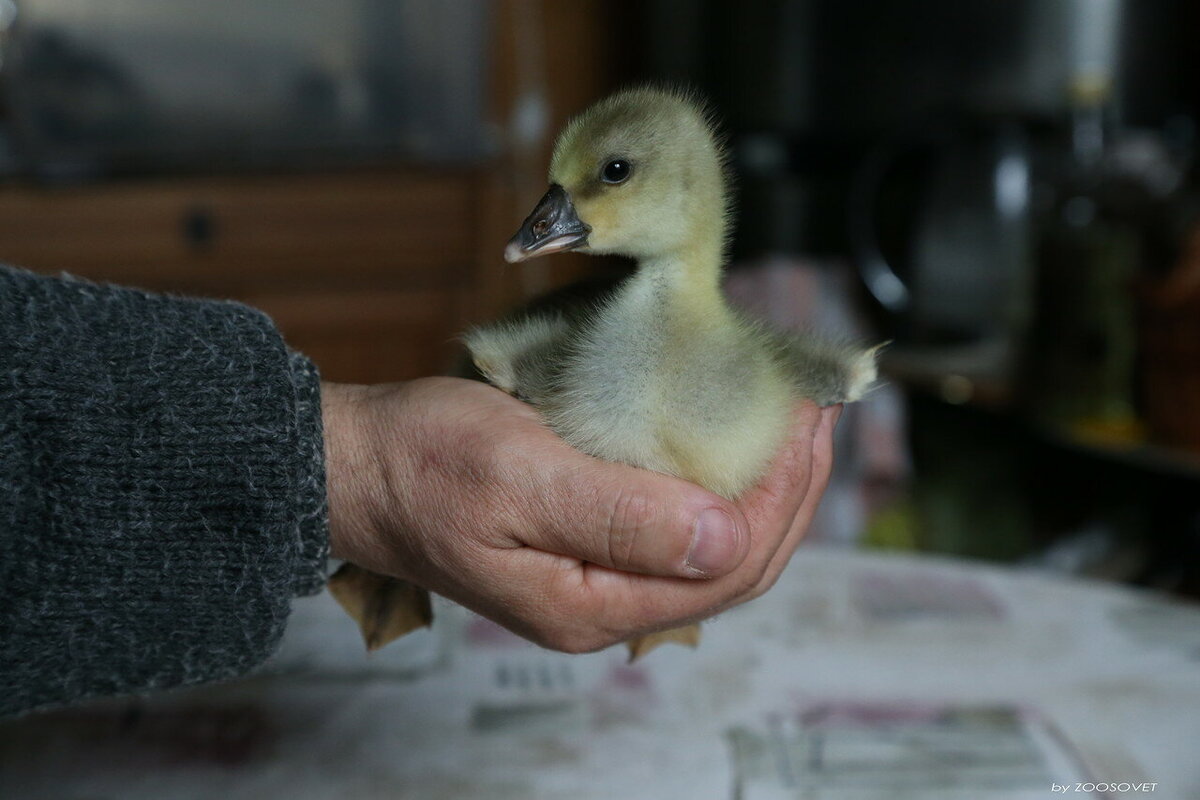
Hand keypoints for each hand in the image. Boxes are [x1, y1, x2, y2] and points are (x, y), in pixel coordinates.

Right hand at [322, 377, 837, 652]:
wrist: (354, 466)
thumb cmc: (421, 463)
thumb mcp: (519, 478)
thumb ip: (620, 516)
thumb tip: (724, 538)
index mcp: (591, 604)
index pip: (728, 568)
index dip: (783, 496)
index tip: (808, 420)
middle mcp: (603, 604)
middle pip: (733, 567)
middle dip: (789, 493)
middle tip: (817, 415)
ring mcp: (596, 578)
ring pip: (710, 548)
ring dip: (760, 489)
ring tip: (789, 425)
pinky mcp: (586, 545)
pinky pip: (675, 527)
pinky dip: (716, 483)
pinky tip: (728, 443)